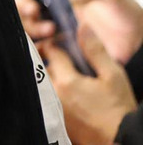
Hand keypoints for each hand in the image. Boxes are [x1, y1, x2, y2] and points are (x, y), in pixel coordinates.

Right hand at [22, 0, 142, 63]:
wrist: (138, 43)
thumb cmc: (127, 13)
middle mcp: (55, 7)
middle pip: (25, 4)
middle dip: (24, 9)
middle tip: (35, 13)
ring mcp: (55, 27)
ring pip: (28, 25)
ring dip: (31, 27)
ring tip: (49, 32)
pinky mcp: (59, 47)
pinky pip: (39, 46)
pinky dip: (37, 46)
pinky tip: (47, 48)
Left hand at [42, 25, 136, 144]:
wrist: (120, 141)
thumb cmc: (119, 109)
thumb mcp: (113, 76)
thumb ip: (95, 51)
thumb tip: (83, 27)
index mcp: (66, 81)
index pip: (50, 51)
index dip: (55, 42)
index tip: (62, 40)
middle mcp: (53, 94)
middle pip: (40, 66)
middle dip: (46, 57)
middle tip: (59, 55)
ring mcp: (52, 108)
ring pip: (40, 83)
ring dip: (47, 74)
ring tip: (61, 73)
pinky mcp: (54, 119)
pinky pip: (44, 98)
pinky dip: (48, 91)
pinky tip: (62, 90)